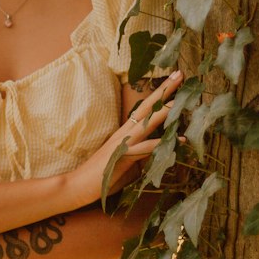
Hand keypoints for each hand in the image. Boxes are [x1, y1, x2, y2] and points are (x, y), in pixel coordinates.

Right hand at [68, 68, 182, 208]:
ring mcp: (123, 143)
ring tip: (181, 100)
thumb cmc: (101, 175)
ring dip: (164, 110)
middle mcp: (125, 133)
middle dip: (164, 90)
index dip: (158, 94)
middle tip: (180, 74)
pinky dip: (162, 143)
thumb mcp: (125, 161)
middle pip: (147, 107)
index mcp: (125, 132)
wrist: (77, 185)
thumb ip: (141, 155)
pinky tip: (179, 140)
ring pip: (147, 122)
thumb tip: (157, 152)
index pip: (144, 108)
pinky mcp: (122, 156)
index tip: (173, 80)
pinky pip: (145, 147)